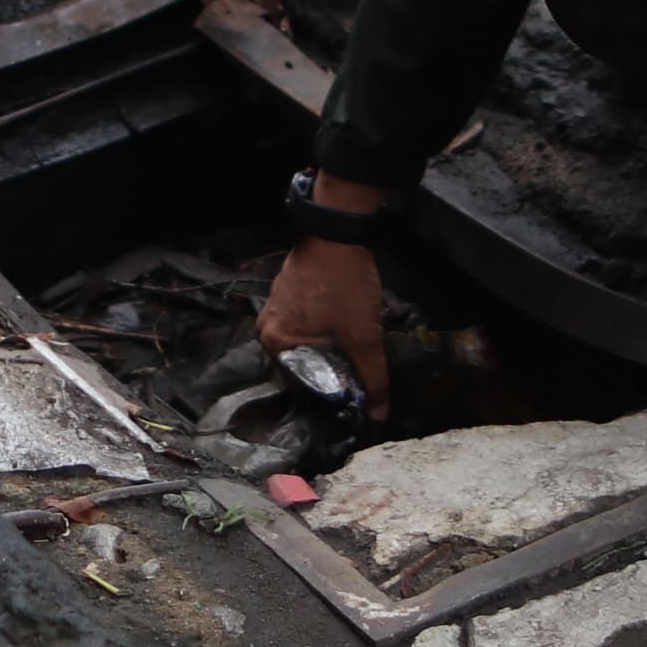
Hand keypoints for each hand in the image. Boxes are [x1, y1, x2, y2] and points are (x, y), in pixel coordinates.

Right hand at [258, 235, 389, 418]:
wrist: (339, 231)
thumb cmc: (344, 286)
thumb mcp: (364, 337)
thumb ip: (372, 379)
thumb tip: (379, 415)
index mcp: (275, 342)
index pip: (299, 384)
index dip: (327, 392)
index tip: (350, 394)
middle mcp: (267, 325)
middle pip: (301, 362)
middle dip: (328, 368)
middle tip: (356, 371)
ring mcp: (276, 304)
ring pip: (304, 340)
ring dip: (326, 346)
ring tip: (352, 347)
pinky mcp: (288, 288)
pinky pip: (304, 319)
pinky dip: (322, 326)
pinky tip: (342, 322)